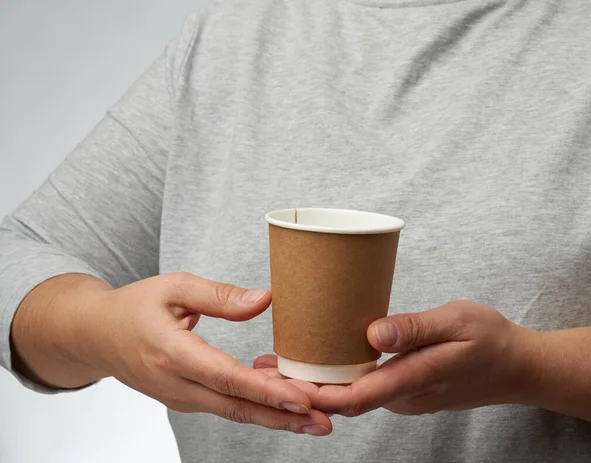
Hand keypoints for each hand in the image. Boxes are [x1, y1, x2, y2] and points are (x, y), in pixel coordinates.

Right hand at [14, 272, 330, 435]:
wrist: (97, 335)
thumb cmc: (135, 307)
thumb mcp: (174, 287)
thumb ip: (219, 296)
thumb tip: (265, 300)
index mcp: (171, 352)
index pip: (225, 377)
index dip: (265, 390)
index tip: (302, 399)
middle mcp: (176, 383)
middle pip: (235, 406)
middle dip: (282, 417)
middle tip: (323, 421)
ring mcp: (180, 396)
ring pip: (233, 411)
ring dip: (274, 417)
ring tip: (314, 420)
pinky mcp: (185, 398)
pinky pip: (225, 405)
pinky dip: (256, 405)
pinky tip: (284, 400)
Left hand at [254, 301, 537, 416]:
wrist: (518, 367)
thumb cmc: (491, 339)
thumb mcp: (459, 321)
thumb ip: (417, 328)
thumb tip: (375, 334)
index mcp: (413, 380)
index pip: (354, 397)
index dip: (315, 394)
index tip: (279, 383)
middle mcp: (403, 396)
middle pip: (344, 400)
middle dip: (304, 389)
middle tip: (265, 366)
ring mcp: (404, 396)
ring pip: (352, 396)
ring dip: (317, 384)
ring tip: (281, 361)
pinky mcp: (405, 389)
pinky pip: (364, 389)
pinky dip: (337, 379)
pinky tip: (322, 359)